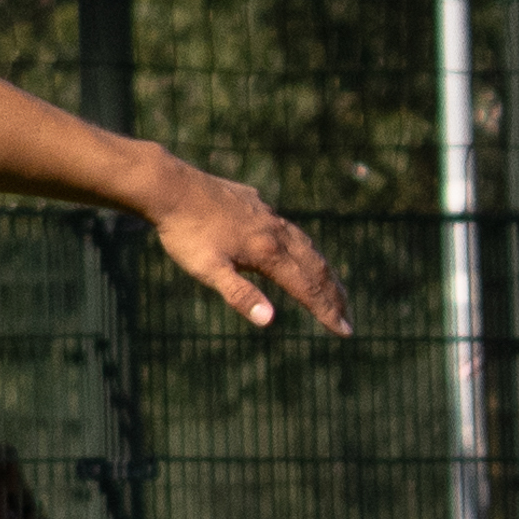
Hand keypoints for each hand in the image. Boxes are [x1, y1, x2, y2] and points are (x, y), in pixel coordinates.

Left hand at [143, 165, 350, 334]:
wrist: (170, 187)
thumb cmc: (185, 234)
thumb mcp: (208, 270)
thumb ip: (239, 295)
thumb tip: (269, 321)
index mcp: (268, 252)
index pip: (307, 288)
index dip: (327, 311)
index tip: (346, 331)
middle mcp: (275, 231)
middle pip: (315, 266)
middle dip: (333, 294)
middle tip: (348, 317)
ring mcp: (266, 214)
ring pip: (304, 244)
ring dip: (321, 269)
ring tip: (331, 285)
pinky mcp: (254, 202)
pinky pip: (287, 227)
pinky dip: (301, 245)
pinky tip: (295, 247)